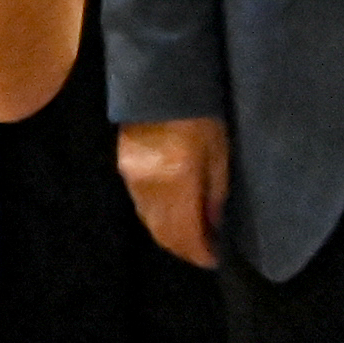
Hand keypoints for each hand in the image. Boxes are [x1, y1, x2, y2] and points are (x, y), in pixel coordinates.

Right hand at [118, 116, 230, 267]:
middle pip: (164, 234)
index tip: (215, 259)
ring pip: (150, 223)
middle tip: (204, 253)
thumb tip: (214, 223)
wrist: (162, 82)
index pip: (186, 233)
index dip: (200, 252)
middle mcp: (150, 187)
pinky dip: (157, 218)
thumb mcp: (218, 151)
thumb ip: (216, 192)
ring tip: (191, 237)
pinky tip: (173, 215)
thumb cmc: (200, 113)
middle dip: (185, 248)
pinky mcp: (124, 168)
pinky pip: (141, 206)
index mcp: (177, 181)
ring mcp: (133, 179)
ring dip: (170, 236)